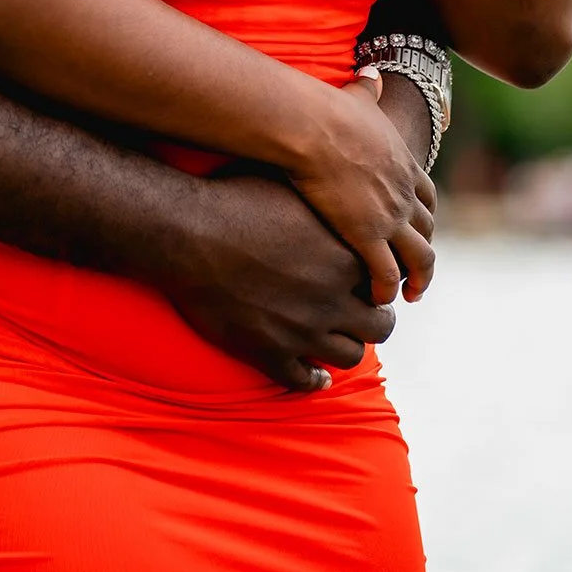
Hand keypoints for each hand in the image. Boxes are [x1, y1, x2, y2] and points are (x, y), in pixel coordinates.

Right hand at [153, 169, 398, 392]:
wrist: (186, 232)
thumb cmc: (235, 199)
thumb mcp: (293, 190)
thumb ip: (328, 206)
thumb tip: (347, 200)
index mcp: (344, 258)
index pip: (384, 283)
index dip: (376, 283)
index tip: (366, 281)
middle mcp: (331, 299)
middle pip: (379, 326)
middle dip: (372, 319)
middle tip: (359, 311)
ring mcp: (302, 331)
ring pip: (349, 356)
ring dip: (346, 346)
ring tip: (337, 336)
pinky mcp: (269, 353)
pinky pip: (304, 381)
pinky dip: (313, 380)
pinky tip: (314, 374)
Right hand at [290, 69, 435, 304]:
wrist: (314, 129)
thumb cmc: (329, 111)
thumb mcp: (357, 98)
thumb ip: (367, 89)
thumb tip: (372, 70)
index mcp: (403, 164)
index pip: (427, 199)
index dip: (424, 217)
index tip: (418, 230)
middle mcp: (405, 194)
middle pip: (427, 231)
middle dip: (424, 253)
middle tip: (416, 272)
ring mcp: (390, 217)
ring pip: (419, 259)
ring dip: (417, 280)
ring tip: (408, 296)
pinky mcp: (368, 235)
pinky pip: (386, 273)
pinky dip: (386, 288)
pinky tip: (378, 298)